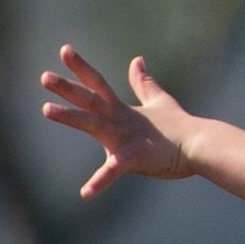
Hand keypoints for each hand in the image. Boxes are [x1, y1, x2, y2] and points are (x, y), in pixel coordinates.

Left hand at [37, 43, 207, 200]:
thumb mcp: (159, 102)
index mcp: (121, 109)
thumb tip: (137, 60)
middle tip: (45, 77)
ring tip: (46, 110)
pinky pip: (113, 171)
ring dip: (69, 117)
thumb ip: (144, 84)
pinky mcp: (133, 157)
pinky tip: (85, 193)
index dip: (80, 67)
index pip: (97, 83)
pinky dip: (100, 182)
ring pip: (92, 123)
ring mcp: (124, 137)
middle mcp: (118, 119)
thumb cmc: (180, 127)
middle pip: (89, 99)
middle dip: (66, 88)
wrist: (200, 145)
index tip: (64, 50)